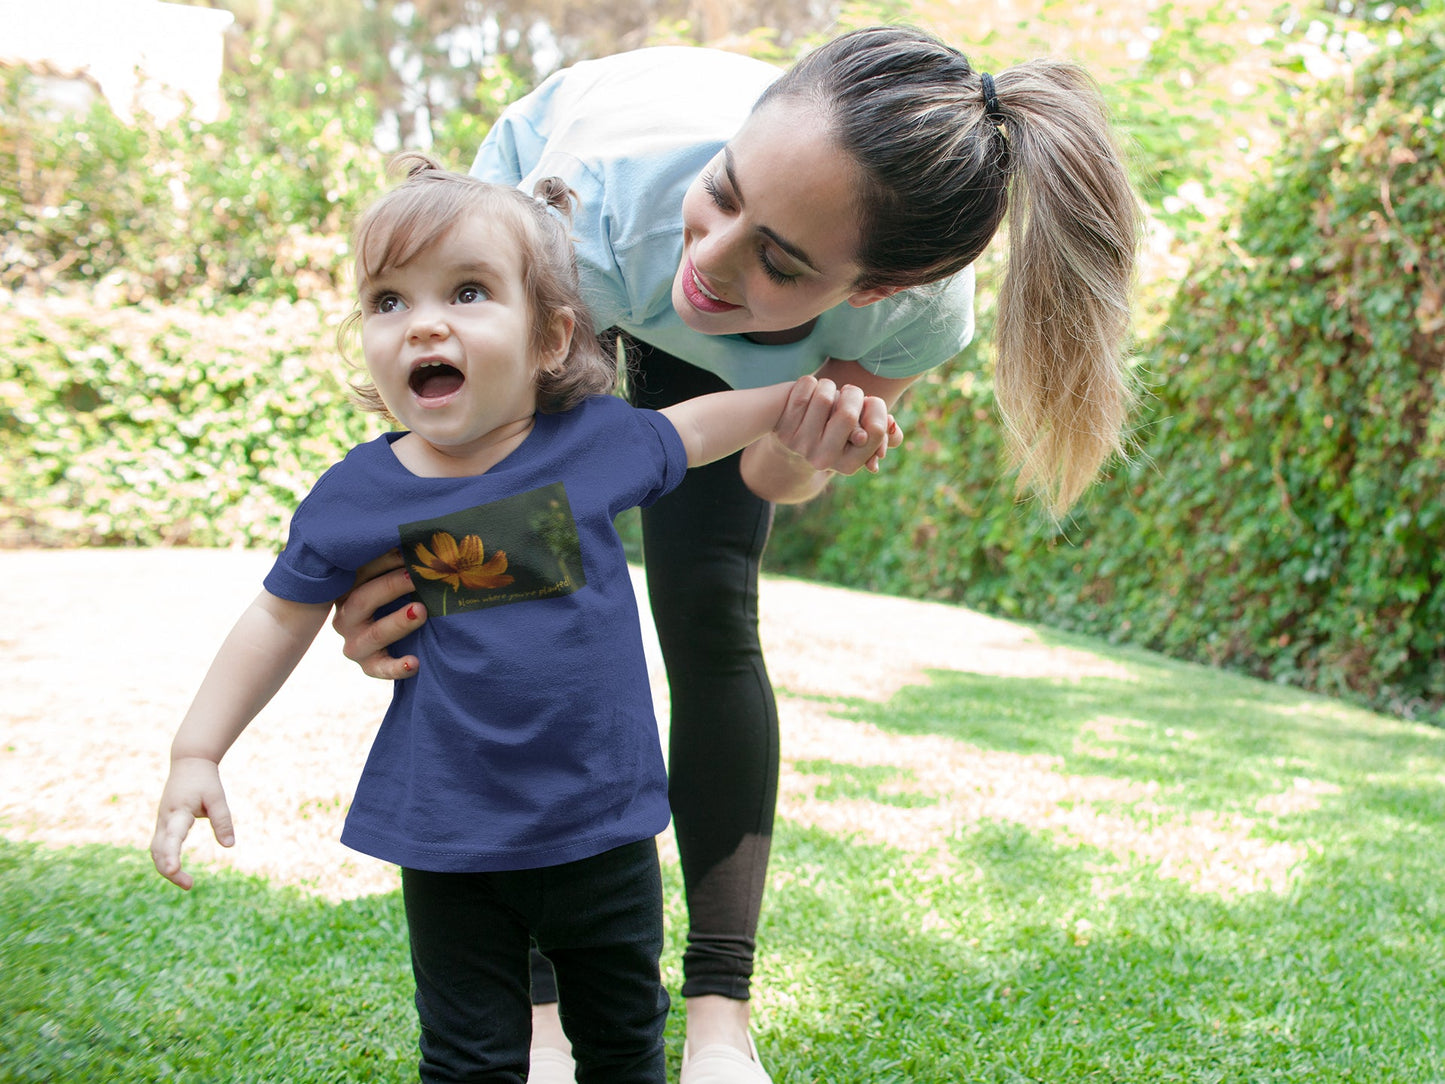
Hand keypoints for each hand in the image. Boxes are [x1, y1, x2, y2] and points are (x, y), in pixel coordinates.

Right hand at [150, 757, 231, 890]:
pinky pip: (159, 846)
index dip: (172, 854)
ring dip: (166, 868)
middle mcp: (164, 819)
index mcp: (178, 811)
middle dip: (170, 870)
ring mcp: (161, 822)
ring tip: (187, 883)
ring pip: (156, 851)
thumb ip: (223, 820)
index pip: (173, 836)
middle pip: (159, 850)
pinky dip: (165, 859)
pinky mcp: (163, 824)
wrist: (188, 762)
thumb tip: (229, 846)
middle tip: (189, 885)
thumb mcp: (217, 797)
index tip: (173, 870)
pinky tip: (177, 871)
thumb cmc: (204, 780)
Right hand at [331, 549, 425, 678]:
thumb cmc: (394, 599)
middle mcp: (345, 616)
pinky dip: (396, 667)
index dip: (383, 561)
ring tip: (422, 611)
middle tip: (415, 577)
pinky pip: (380, 669)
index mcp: (347, 590)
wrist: (391, 641)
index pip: (359, 572)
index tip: (407, 550)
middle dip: (391, 586)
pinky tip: (414, 663)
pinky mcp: (369, 665)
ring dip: (399, 621)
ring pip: (375, 633)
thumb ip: (396, 564)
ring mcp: (355, 643)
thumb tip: (417, 535)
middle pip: (363, 599)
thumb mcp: (388, 580)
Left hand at [777, 377, 899, 476]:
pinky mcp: (782, 428)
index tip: (869, 402)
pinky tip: (809, 392)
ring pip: (825, 396)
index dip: (876, 407)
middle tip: (849, 392)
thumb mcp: (860, 437)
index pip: (875, 430)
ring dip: (830, 386)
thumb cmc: (834, 432)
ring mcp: (801, 445)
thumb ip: (883, 433)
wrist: (792, 439)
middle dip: (853, 393)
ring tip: (827, 393)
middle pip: (848, 413)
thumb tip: (891, 427)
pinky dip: (810, 383)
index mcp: (849, 464)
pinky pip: (805, 388)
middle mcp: (824, 459)